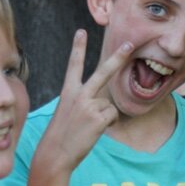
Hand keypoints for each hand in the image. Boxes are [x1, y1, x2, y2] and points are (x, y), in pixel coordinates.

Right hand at [38, 29, 133, 171]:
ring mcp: (89, 106)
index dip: (78, 48)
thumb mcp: (68, 113)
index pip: (73, 65)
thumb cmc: (61, 136)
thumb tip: (106, 105)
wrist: (54, 154)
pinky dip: (108, 124)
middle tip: (130, 44)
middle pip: (103, 72)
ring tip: (88, 128)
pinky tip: (94, 132)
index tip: (81, 31)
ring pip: (109, 104)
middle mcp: (79, 95)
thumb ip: (84, 103)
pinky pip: (113, 116)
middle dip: (118, 57)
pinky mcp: (98, 118)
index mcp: (68, 92)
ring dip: (104, 117)